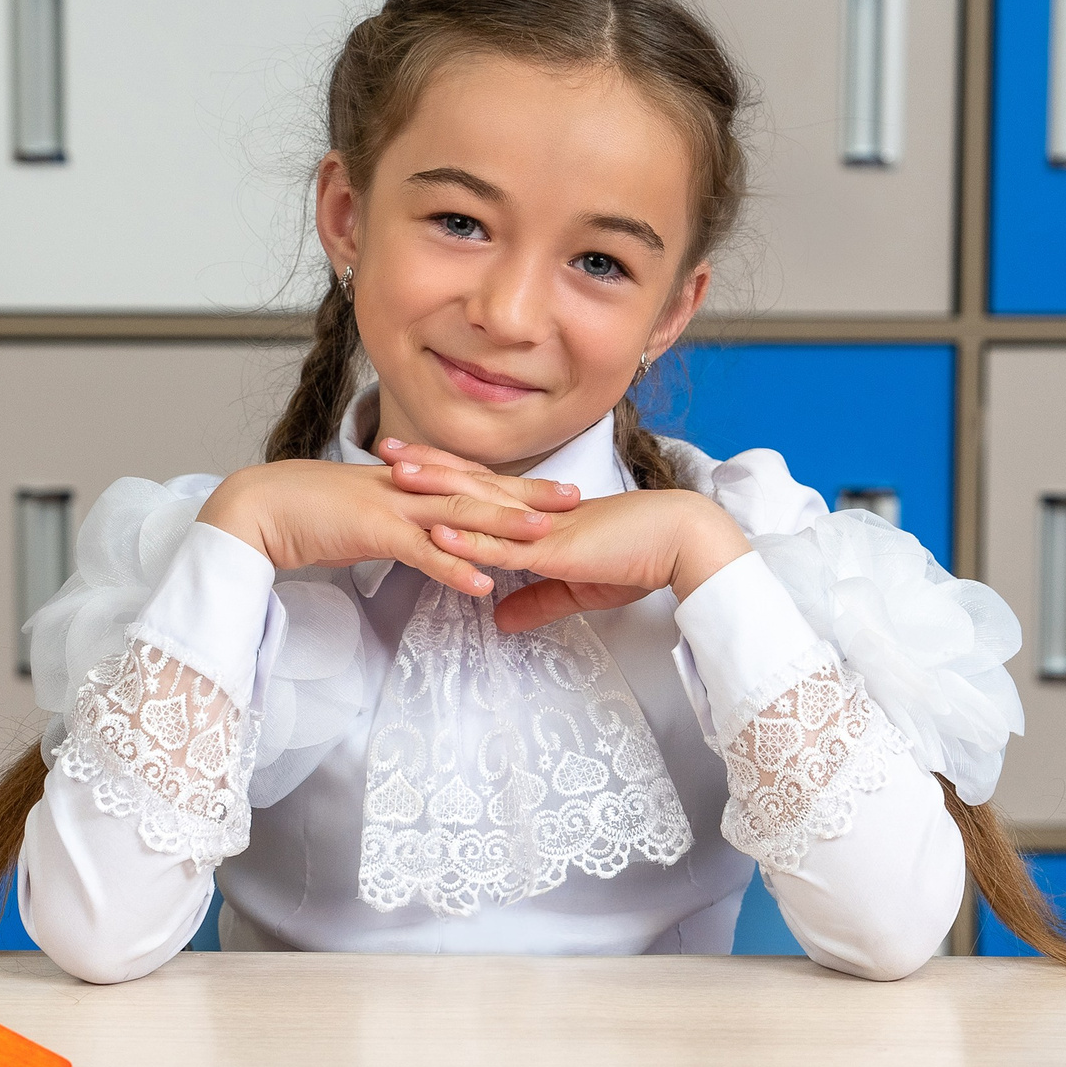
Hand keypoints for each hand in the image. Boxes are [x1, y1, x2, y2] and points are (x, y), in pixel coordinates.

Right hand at [199, 450, 581, 598]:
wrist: (258, 508)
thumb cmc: (303, 513)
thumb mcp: (361, 516)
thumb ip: (394, 524)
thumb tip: (417, 539)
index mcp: (406, 483)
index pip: (469, 481)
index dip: (512, 486)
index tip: (551, 490)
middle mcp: (406, 488)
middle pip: (477, 490)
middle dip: (527, 496)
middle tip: (574, 500)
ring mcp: (390, 506)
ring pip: (458, 516)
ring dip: (503, 526)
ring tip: (545, 536)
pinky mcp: (371, 531)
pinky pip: (420, 551)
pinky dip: (453, 567)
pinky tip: (483, 582)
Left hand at [425, 488, 750, 632]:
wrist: (682, 543)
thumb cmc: (641, 557)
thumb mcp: (580, 587)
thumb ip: (538, 601)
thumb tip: (501, 619)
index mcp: (540, 513)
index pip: (484, 485)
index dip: (447, 469)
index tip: (412, 458)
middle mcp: (535, 511)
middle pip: (471, 481)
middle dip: (426, 464)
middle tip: (383, 447)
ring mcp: (542, 528)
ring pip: (479, 505)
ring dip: (435, 490)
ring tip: (395, 476)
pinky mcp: (555, 551)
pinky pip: (503, 547)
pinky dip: (469, 541)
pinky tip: (438, 536)